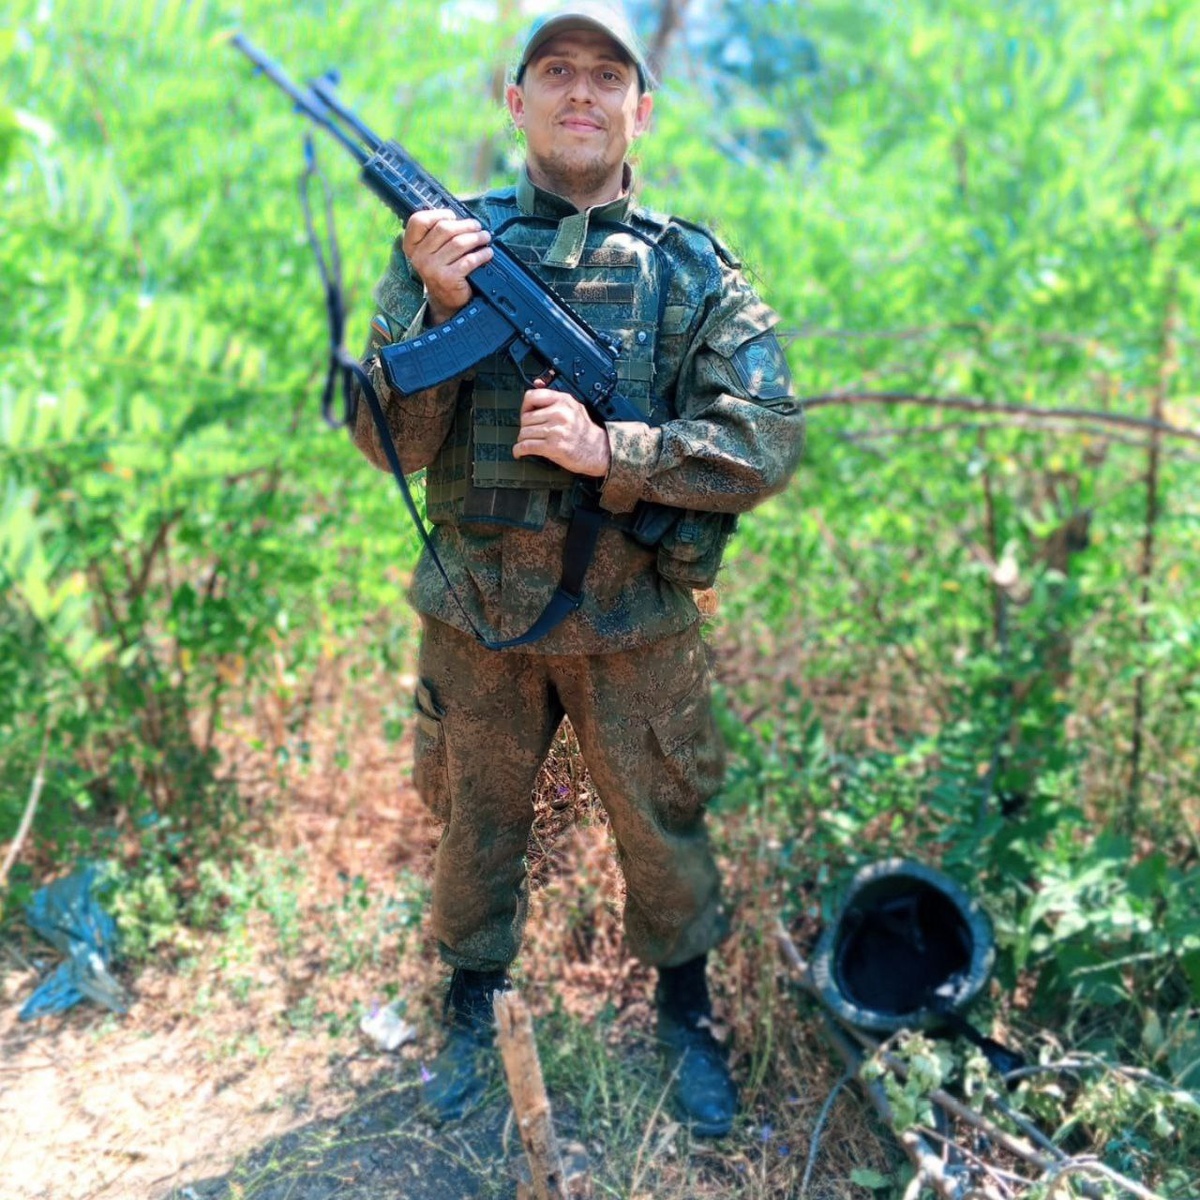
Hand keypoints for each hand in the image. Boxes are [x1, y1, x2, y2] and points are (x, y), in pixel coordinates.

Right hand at [402, 209, 493, 324]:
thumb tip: (461, 218)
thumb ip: (438, 235)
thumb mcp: (432, 252)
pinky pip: (469, 260)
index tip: (453, 217)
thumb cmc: (442, 270)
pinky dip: (482, 255)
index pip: (418, 221)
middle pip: (444, 229)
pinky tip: (488, 253)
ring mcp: (432, 268)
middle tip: (477, 227)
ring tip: (485, 237)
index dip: (438, 214)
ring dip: (476, 238)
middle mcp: (419, 257)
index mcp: (412, 246)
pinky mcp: (448, 279)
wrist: (445, 302)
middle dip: (465, 225)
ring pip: (459, 243)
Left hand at [513, 380, 610, 477]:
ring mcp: (556, 430)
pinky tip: (520, 452)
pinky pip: (527, 446)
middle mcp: (559, 413)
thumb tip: (537, 383)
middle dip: (525, 427)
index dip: (525, 407)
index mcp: (563, 401)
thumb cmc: (584, 431)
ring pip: (524, 433)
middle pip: (525, 418)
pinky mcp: (553, 447)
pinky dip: (519, 450)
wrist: (598, 450)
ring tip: (528, 442)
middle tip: (530, 432)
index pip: (532, 396)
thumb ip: (555, 398)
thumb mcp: (573, 407)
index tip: (526, 414)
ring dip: (523, 440)